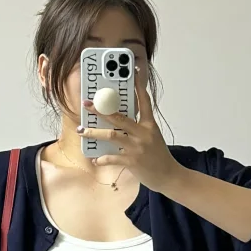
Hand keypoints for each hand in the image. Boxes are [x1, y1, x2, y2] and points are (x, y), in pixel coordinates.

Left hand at [79, 63, 178, 193]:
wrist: (168, 176)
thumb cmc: (158, 156)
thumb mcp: (152, 137)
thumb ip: (138, 128)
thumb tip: (118, 121)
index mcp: (150, 125)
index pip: (144, 102)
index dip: (137, 88)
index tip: (132, 74)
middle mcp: (143, 133)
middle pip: (119, 117)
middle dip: (100, 110)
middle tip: (87, 105)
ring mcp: (137, 147)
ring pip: (111, 135)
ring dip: (94, 133)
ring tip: (82, 130)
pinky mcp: (132, 161)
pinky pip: (112, 158)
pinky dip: (101, 159)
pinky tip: (94, 159)